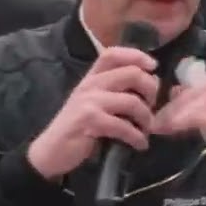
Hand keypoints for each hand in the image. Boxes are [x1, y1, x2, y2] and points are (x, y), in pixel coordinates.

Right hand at [27, 47, 159, 179]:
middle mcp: (90, 84)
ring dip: (146, 118)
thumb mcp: (96, 102)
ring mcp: (88, 101)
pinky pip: (123, 125)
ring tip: (146, 129)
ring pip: (132, 101)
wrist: (52, 151)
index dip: (136, 56)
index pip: (113, 54)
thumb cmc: (81, 126)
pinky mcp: (88, 120)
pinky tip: (140, 143)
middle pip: (132, 74)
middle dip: (151, 91)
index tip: (153, 67)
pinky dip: (137, 137)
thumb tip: (152, 82)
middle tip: (152, 107)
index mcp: (92, 77)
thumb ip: (118, 90)